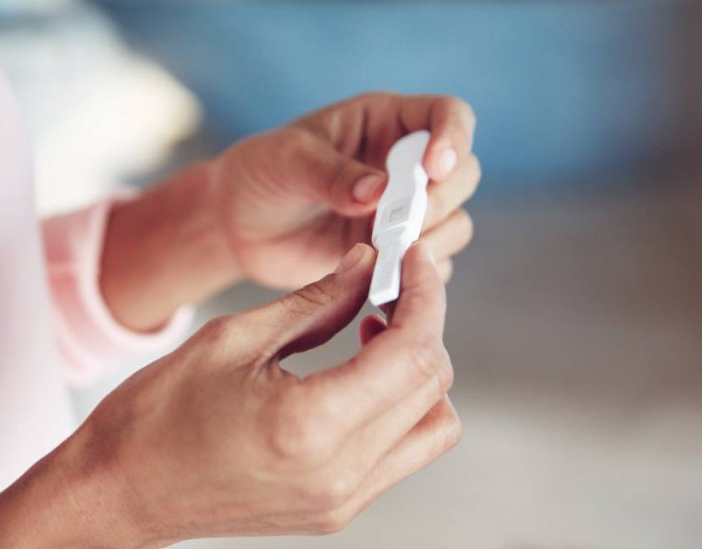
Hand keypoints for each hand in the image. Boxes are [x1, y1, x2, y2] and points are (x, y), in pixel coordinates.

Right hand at [89, 243, 457, 544]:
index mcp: (309, 425)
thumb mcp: (233, 338)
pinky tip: (358, 374)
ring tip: (374, 334)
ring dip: (419, 371)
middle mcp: (338, 475)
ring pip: (434, 427)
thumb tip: (368, 266)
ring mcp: (341, 501)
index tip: (414, 259)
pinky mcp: (335, 510)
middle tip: (392, 286)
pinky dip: (399, 406)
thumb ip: (315, 302)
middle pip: (433, 388)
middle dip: (425, 324)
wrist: (121, 491)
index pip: (412, 353)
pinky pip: (401, 454)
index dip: (426, 295)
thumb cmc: (157, 416)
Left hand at [209, 92, 479, 287]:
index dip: (453, 139)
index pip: (448, 116)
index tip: (434, 168)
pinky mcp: (394, 255)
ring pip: (455, 224)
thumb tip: (380, 193)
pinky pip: (429, 268)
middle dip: (440, 200)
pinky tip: (381, 279)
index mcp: (386, 123)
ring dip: (432, 241)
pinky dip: (414, 277)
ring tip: (384, 252)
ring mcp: (404, 213)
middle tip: (398, 223)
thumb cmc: (261, 173)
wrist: (237, 226)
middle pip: (463, 175)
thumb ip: (332, 174)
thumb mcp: (288, 160)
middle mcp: (405, 166)